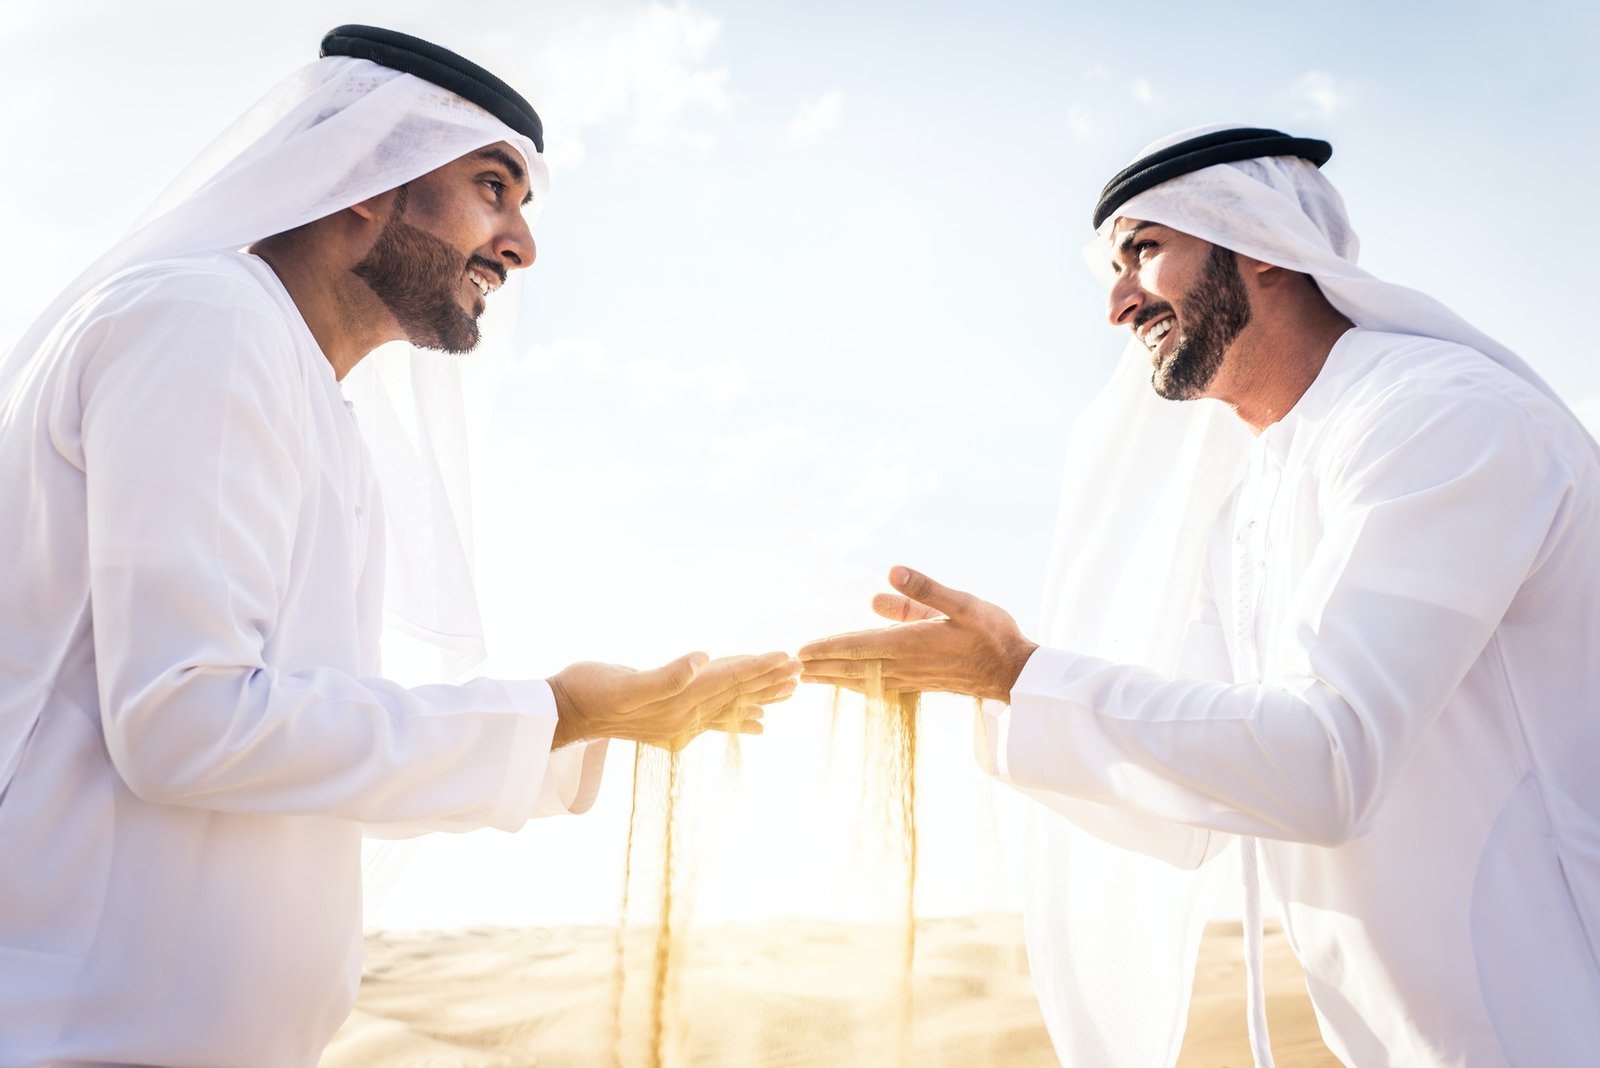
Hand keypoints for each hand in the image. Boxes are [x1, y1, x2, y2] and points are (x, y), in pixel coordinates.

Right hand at [548, 651, 799, 750]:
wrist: (565, 714)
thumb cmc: (588, 690)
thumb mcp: (624, 681)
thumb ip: (665, 675)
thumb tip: (703, 658)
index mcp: (679, 701)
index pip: (728, 680)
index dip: (758, 667)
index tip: (789, 657)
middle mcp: (685, 715)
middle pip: (736, 694)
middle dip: (769, 681)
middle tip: (803, 670)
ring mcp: (680, 722)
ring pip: (730, 706)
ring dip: (761, 696)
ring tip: (791, 691)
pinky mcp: (672, 723)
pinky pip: (715, 720)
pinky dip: (740, 718)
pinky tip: (761, 723)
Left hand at [798, 566, 1037, 702]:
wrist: (1016, 675)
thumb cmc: (993, 634)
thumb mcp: (962, 603)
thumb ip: (926, 590)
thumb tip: (890, 572)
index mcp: (912, 643)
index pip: (858, 645)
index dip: (827, 648)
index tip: (800, 652)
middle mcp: (906, 664)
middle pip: (853, 666)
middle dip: (820, 666)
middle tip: (789, 668)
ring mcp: (912, 678)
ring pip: (863, 679)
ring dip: (833, 677)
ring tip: (808, 678)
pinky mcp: (920, 684)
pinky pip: (879, 685)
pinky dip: (857, 685)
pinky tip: (849, 686)